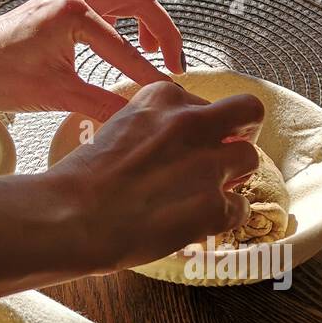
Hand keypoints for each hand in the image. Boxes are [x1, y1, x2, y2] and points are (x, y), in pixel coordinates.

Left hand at [0, 0, 184, 120]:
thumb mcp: (55, 96)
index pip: (126, 48)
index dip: (151, 75)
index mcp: (73, 14)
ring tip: (151, 49)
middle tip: (173, 64)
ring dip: (145, 15)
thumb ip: (101, 104)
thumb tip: (137, 119)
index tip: (171, 95)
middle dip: (163, 31)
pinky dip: (125, 13)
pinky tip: (123, 39)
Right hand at [39, 81, 265, 275]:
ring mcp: (206, 164)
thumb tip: (174, 146)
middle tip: (229, 153)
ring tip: (206, 194)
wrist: (71, 217)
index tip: (191, 144)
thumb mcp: (118, 128)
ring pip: (250, 159)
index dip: (203, 126)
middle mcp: (191, 123)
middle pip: (249, 112)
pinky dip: (225, 217)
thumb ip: (154, 128)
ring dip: (234, 177)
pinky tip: (200, 223)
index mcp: (163, 99)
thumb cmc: (83, 180)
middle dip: (244, 131)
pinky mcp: (213, 205)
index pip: (205, 102)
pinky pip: (241, 207)